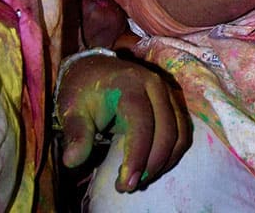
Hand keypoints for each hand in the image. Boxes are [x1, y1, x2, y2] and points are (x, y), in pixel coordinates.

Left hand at [56, 54, 188, 192]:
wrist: (95, 68)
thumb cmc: (83, 92)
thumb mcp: (73, 111)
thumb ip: (76, 135)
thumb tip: (71, 161)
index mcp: (130, 85)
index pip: (141, 123)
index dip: (137, 155)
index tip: (125, 184)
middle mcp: (154, 85)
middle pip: (166, 130)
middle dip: (151, 164)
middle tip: (128, 186)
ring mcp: (167, 92)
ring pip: (179, 133)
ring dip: (164, 162)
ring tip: (140, 179)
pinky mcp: (173, 101)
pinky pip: (183, 131)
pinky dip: (172, 153)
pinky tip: (154, 167)